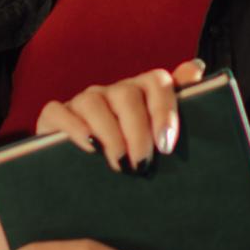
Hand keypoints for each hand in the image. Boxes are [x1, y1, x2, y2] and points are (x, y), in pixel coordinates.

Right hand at [34, 58, 206, 169]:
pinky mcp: (54, 116)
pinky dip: (73, 127)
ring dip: (109, 133)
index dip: (164, 110)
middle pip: (126, 94)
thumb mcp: (157, 138)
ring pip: (93, 102)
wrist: (83, 181)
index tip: (166, 144)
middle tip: (142, 163)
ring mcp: (82, 102)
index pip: (157, 81)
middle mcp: (112, 92)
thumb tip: (195, 67)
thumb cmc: (131, 158)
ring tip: (119, 163)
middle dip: (137, 131)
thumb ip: (180, 105)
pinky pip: (59, 111)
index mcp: (141, 93)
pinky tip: (88, 147)